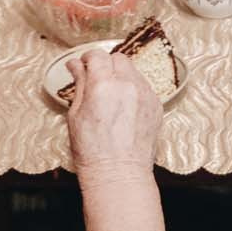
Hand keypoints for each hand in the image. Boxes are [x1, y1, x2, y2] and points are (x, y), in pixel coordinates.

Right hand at [65, 48, 161, 178]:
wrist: (119, 174)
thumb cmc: (92, 151)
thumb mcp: (76, 115)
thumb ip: (80, 84)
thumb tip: (75, 65)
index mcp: (103, 86)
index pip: (97, 56)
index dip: (88, 58)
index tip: (84, 65)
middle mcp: (128, 85)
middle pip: (118, 58)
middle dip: (106, 65)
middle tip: (97, 80)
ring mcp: (145, 94)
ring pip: (133, 71)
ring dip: (121, 76)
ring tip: (112, 96)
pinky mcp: (156, 105)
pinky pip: (144, 86)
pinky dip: (133, 90)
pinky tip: (125, 107)